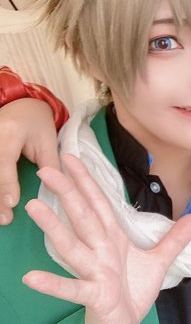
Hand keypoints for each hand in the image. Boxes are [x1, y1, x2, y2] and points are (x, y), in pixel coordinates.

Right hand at [0, 98, 58, 224]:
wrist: (20, 104)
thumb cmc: (37, 123)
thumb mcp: (48, 141)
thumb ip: (50, 164)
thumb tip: (53, 191)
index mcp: (9, 132)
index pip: (4, 160)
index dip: (7, 183)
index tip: (12, 203)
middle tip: (5, 219)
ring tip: (0, 217)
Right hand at [22, 154, 190, 323]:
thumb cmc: (132, 292)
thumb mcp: (158, 262)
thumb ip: (174, 240)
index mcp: (113, 240)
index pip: (100, 205)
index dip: (88, 182)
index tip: (72, 158)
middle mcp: (100, 252)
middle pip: (84, 217)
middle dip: (68, 193)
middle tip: (47, 169)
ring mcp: (95, 273)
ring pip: (74, 246)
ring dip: (55, 227)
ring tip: (35, 206)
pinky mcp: (94, 296)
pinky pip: (72, 289)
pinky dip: (53, 283)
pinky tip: (30, 277)